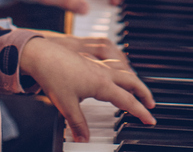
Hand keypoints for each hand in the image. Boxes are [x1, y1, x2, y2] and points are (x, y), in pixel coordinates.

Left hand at [19, 37, 154, 142]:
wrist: (41, 53)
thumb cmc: (53, 76)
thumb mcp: (66, 105)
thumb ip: (78, 123)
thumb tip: (84, 140)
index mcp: (102, 84)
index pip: (127, 101)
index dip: (140, 112)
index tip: (150, 120)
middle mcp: (104, 72)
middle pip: (132, 81)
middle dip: (144, 93)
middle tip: (151, 105)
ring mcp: (98, 64)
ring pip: (124, 70)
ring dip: (134, 80)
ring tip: (137, 90)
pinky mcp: (90, 59)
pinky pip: (114, 63)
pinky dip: (122, 69)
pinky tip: (117, 73)